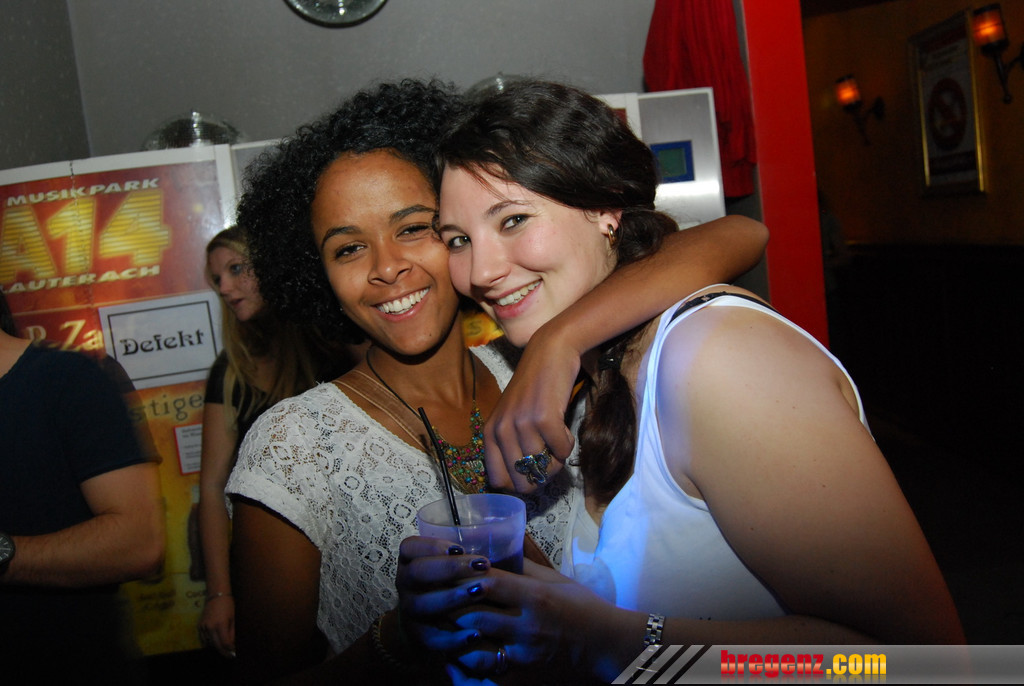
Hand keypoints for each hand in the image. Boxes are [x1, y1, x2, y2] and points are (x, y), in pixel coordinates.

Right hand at [199, 594, 235, 657]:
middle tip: (229, 655)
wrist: (216, 595)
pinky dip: (210, 642)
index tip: (234, 654)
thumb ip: (232, 633)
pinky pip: (204, 638)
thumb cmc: (228, 605)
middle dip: (224, 652)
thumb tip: (232, 645)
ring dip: (217, 647)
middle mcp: (210, 627)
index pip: (225, 643)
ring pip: (209, 643)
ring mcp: (203, 627)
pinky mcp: (199, 626)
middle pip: (217, 645)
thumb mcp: (233, 619)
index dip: (230, 650)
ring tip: (224, 647)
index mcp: (220, 625)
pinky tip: (216, 641)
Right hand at [396, 536, 491, 652]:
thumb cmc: (449, 583)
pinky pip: (434, 639)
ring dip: (452, 598)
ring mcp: (410, 611)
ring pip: (422, 604)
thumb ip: (466, 554)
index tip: (460, 547)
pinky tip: (477, 633)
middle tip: (482, 565)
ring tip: (481, 592)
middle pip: (418, 572)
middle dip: (450, 568)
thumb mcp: (450, 564)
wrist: (428, 622)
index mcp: (410, 561)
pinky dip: (455, 638)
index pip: (410, 547)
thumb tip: (504, 537)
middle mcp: (405, 584)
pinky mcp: (420, 637)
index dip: (431, 546)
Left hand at [485, 326, 579, 491]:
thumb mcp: (511, 417)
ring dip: (557, 460)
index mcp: (490, 433)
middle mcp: (502, 430)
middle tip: (550, 459)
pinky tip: (564, 428)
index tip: (532, 473)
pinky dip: (568, 444)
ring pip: (544, 468)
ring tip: (558, 440)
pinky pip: (562, 451)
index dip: (519, 483)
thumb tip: (524, 483)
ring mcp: (522, 424)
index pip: (499, 480)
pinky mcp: (544, 418)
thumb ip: (510, 446)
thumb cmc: (533, 389)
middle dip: (541, 477)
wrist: (549, 352)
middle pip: (523, 482)